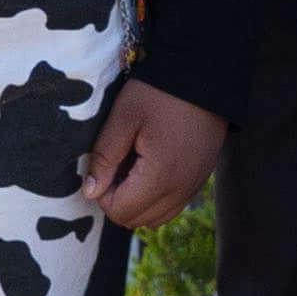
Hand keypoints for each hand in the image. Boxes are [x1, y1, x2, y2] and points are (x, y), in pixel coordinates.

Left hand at [76, 78, 228, 230]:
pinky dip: (157, 197)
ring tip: (133, 168)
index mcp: (160, 176)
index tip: (104, 166)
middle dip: (119, 200)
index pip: (120, 211)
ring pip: (157, 217)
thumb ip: (104, 157)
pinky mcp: (201, 178)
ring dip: (138, 202)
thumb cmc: (159, 92)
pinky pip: (174, 205)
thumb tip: (90, 192)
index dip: (102, 194)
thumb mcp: (123, 118)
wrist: (206, 75)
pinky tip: (151, 168)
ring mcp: (194, 186)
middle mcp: (181, 189)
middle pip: (138, 220)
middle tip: (116, 166)